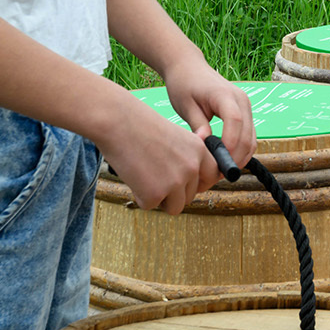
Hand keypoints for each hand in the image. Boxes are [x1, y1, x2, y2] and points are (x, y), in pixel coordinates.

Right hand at [99, 98, 218, 214]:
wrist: (117, 121)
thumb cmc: (140, 125)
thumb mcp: (176, 136)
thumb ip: (187, 157)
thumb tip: (191, 179)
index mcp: (199, 150)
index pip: (212, 176)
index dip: (198, 183)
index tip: (186, 184)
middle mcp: (192, 167)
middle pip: (190, 196)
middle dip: (172, 191)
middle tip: (153, 173)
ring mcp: (175, 182)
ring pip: (174, 207)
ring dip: (160, 198)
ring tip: (144, 176)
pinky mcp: (155, 194)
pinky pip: (149, 205)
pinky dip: (139, 196)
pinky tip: (133, 176)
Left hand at [161, 53, 255, 176]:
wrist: (188, 67)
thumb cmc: (183, 85)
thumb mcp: (185, 105)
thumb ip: (197, 125)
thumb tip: (205, 145)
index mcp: (224, 94)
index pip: (234, 121)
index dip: (229, 143)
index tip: (218, 162)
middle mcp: (241, 100)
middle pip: (248, 134)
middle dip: (235, 157)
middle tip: (216, 175)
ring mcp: (246, 106)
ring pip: (252, 138)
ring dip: (240, 157)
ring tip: (220, 171)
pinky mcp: (245, 113)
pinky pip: (249, 136)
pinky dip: (241, 150)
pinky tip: (225, 160)